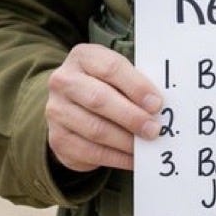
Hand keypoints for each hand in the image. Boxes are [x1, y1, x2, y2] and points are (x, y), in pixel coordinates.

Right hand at [46, 43, 162, 172]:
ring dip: (125, 141)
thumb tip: (159, 107)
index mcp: (83, 57)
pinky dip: (115, 158)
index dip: (136, 86)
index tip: (156, 104)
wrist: (71, 104)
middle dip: (131, 117)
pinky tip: (132, 158)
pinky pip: (89, 152)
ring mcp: (56, 111)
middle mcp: (64, 81)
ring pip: (95, 129)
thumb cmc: (105, 85)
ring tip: (146, 146)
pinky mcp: (57, 139)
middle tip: (154, 130)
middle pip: (99, 99)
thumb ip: (136, 83)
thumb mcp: (118, 74)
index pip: (111, 68)